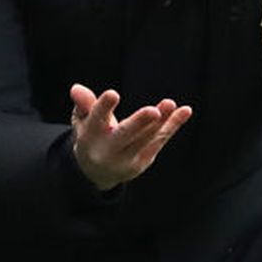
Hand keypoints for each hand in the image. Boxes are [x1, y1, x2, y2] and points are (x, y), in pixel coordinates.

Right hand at [69, 83, 192, 190]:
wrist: (97, 173)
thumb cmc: (91, 137)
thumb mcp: (83, 121)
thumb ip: (83, 104)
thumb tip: (77, 88)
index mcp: (91, 138)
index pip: (97, 120)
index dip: (104, 107)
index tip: (113, 94)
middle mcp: (109, 151)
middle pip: (125, 135)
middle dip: (139, 123)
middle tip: (152, 111)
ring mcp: (128, 159)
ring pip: (147, 137)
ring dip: (162, 121)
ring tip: (171, 104)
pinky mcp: (143, 161)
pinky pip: (159, 140)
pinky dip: (172, 125)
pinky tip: (184, 111)